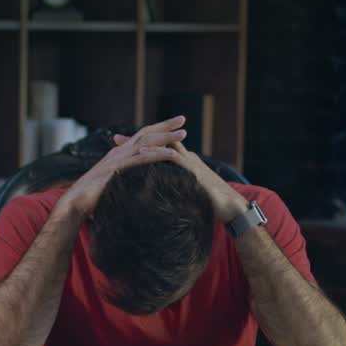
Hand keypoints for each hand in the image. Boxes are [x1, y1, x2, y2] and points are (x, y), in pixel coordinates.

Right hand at [56, 117, 186, 218]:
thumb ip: (126, 178)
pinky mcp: (118, 169)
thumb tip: (138, 181)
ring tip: (183, 133)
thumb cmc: (94, 197)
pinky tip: (172, 154)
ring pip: (146, 143)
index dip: (157, 129)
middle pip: (145, 133)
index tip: (174, 125)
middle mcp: (119, 152)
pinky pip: (142, 159)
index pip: (141, 136)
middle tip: (183, 119)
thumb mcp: (114, 183)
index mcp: (119, 154)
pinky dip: (158, 155)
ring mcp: (118, 159)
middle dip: (164, 126)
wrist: (76, 202)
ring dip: (165, 137)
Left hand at [113, 130, 248, 223]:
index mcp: (184, 162)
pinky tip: (139, 153)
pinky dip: (155, 152)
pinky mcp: (192, 169)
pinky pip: (171, 156)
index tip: (121, 148)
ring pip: (162, 144)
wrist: (230, 207)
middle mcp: (185, 156)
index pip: (160, 149)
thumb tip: (163, 200)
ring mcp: (189, 161)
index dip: (141, 147)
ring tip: (121, 143)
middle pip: (158, 141)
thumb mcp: (188, 195)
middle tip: (114, 138)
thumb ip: (177, 192)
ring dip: (141, 142)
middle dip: (136, 139)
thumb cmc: (210, 204)